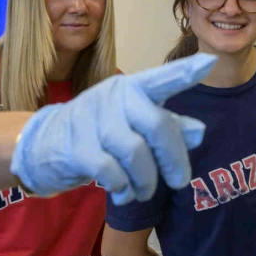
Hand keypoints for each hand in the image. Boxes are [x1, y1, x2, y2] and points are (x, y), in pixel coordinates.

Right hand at [11, 54, 215, 204]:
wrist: (46, 145)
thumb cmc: (103, 132)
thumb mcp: (136, 125)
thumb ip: (170, 127)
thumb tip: (199, 131)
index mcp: (134, 88)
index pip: (163, 78)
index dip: (185, 72)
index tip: (210, 61)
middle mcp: (114, 96)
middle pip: (157, 124)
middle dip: (174, 158)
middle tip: (180, 182)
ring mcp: (92, 118)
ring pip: (134, 152)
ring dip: (146, 179)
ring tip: (145, 191)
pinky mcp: (76, 145)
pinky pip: (110, 170)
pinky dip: (123, 187)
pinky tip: (124, 193)